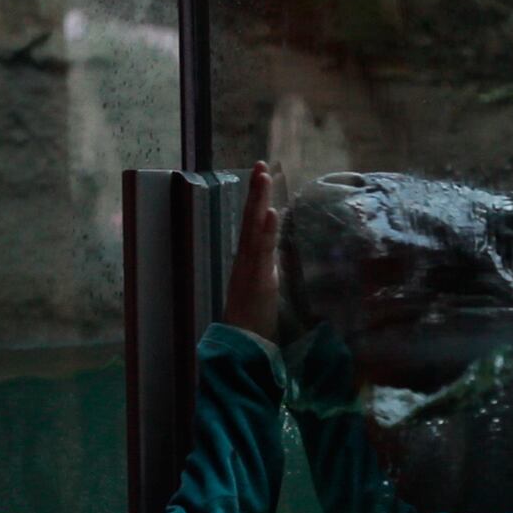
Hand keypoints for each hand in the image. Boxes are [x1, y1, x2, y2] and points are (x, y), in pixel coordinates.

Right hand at [223, 161, 279, 342]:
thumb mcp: (263, 288)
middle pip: (251, 221)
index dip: (258, 200)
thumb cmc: (254, 323)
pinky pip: (260, 253)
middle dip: (256, 192)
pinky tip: (269, 213)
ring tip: (263, 176)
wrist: (242, 348)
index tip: (263, 174)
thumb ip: (266, 268)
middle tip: (261, 164)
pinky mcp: (256, 282)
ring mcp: (249, 270)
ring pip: (254, 230)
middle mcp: (246, 261)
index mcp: (249, 262)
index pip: (254, 225)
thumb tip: (271, 252)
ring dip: (259, 202)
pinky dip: (264, 232)